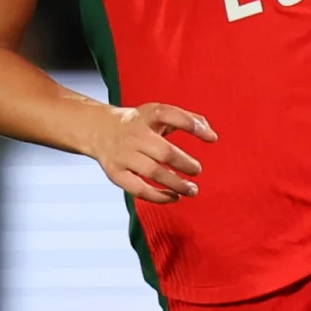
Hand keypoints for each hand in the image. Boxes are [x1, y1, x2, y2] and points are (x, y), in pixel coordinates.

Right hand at [85, 103, 215, 203]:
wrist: (99, 130)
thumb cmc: (138, 124)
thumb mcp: (158, 113)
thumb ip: (186, 119)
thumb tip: (212, 135)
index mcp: (148, 115)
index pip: (172, 115)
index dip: (194, 126)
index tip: (212, 138)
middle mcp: (134, 134)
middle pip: (164, 151)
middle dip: (185, 163)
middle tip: (197, 170)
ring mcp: (124, 155)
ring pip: (153, 172)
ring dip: (176, 184)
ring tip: (192, 190)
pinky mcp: (116, 173)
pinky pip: (138, 189)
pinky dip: (158, 197)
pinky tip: (173, 197)